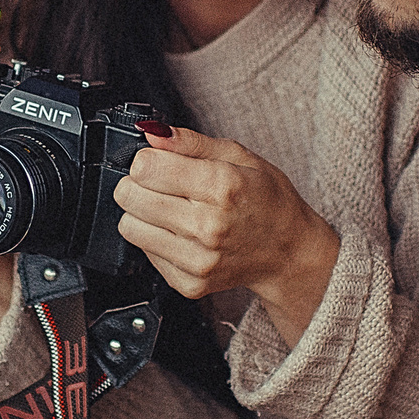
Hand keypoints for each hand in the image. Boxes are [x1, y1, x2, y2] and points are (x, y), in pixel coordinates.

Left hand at [112, 126, 341, 341]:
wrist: (289, 251)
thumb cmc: (267, 199)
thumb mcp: (239, 155)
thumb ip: (190, 142)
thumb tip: (152, 134)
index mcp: (222, 186)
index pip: (145, 168)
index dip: (146, 160)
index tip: (158, 162)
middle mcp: (209, 226)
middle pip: (130, 196)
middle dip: (138, 184)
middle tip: (160, 184)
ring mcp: (199, 259)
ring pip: (129, 227)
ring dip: (142, 213)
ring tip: (170, 209)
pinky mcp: (190, 284)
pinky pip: (144, 254)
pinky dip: (156, 241)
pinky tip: (180, 234)